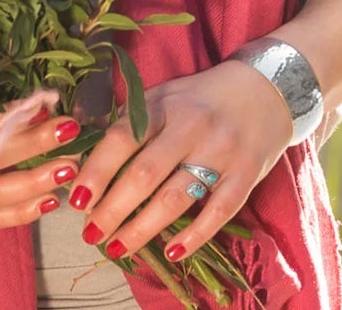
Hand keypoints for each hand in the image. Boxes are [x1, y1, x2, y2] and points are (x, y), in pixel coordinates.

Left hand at [69, 61, 292, 263]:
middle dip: (113, 208)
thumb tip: (88, 155)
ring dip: (144, 228)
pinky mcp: (247, 174)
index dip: (97, 170)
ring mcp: (220, 151)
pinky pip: (218, 211)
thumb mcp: (163, 95)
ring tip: (118, 247)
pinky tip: (172, 252)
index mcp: (163, 103)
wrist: (265, 89)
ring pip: (176, 197)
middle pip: (145, 173)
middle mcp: (190, 126)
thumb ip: (132, 121)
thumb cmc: (200, 98)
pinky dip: (195, 235)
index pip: (122, 138)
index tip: (76, 199)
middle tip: (91, 232)